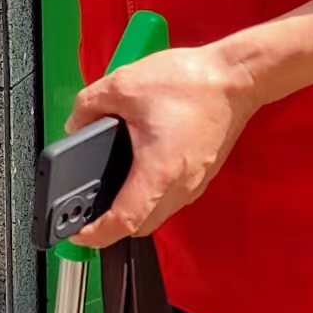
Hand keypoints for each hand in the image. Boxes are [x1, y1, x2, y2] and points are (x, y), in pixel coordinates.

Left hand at [67, 44, 260, 245]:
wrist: (237, 76)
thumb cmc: (191, 82)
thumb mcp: (124, 85)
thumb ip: (88, 106)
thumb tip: (76, 123)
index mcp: (159, 172)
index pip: (123, 223)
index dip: (95, 235)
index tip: (78, 234)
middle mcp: (180, 186)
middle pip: (140, 226)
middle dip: (111, 226)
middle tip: (88, 214)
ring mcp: (195, 182)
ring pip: (158, 214)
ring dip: (133, 210)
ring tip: (109, 194)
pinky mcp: (203, 173)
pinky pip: (172, 197)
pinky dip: (151, 195)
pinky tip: (138, 171)